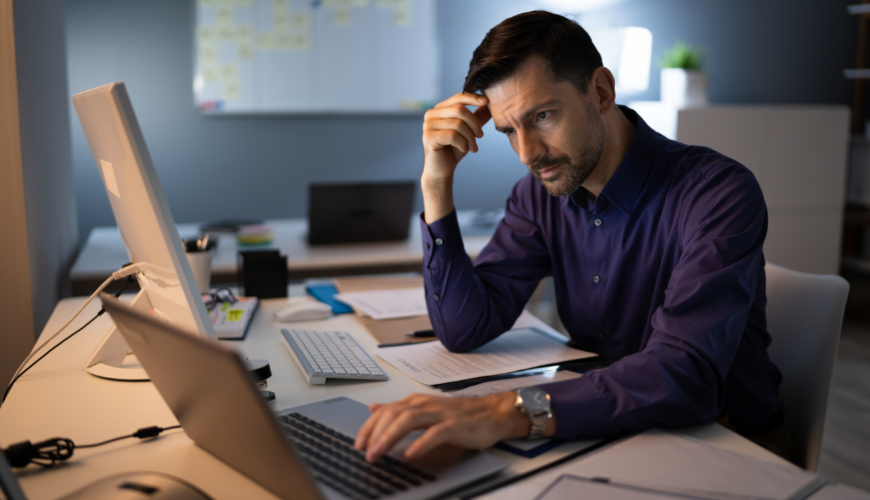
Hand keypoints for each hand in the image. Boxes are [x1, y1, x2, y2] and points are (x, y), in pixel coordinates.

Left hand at [353, 392, 530, 462]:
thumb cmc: (460, 415)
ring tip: (378, 453)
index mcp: (416, 402)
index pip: (386, 411)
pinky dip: (421, 444)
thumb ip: (399, 409)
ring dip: (389, 437)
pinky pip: (435, 434)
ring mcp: (440, 414)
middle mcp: (425, 404)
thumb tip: (374, 408)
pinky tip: (411, 454)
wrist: (492, 413)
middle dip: (375, 433)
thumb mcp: (424, 409)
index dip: (369, 427)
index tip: (358, 444)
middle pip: (393, 414)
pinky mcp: (455, 426)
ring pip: (409, 421)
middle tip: (364, 452)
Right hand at [420, 93, 491, 223]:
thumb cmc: (454, 150)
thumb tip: (488, 104)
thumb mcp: (468, 131)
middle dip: (474, 124)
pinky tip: (464, 149)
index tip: (486, 101)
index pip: (458, 97)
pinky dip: (462, 143)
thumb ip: (476, 117)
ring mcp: (428, 125)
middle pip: (460, 110)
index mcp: (440, 109)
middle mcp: (431, 114)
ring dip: (470, 137)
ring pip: (458, 124)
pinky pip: (452, 135)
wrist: (442, 170)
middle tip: (480, 136)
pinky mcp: (428, 137)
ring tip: (472, 147)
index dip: (473, 98)